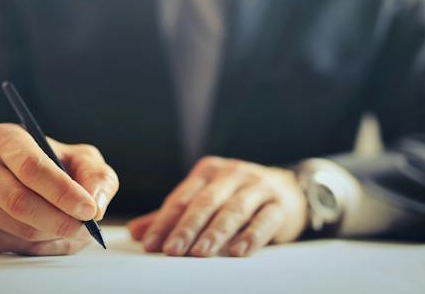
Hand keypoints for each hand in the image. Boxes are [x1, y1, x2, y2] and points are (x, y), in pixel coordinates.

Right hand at [0, 123, 118, 254]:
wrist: (16, 174)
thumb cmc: (53, 163)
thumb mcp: (80, 157)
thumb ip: (96, 175)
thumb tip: (97, 205)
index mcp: (6, 139)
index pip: (30, 167)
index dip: (62, 192)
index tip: (89, 209)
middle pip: (19, 202)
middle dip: (60, 220)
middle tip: (88, 228)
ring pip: (19, 229)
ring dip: (56, 235)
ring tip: (78, 230)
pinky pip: (16, 246)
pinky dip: (45, 247)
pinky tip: (59, 236)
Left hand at [127, 156, 306, 256]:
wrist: (289, 188)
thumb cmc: (237, 196)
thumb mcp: (206, 198)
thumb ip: (173, 215)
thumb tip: (136, 232)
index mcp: (208, 171)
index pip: (181, 198)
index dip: (164, 221)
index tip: (151, 244)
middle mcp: (231, 173)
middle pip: (205, 202)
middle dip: (186, 228)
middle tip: (171, 251)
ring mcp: (257, 186)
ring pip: (233, 210)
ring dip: (215, 233)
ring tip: (199, 254)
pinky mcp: (279, 204)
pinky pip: (263, 220)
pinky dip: (250, 237)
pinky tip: (237, 252)